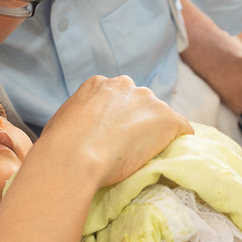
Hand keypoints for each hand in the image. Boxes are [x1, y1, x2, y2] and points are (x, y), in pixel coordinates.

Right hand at [43, 75, 193, 187]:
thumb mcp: (61, 122)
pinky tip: (172, 154)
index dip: (116, 119)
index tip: (112, 136)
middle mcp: (124, 86)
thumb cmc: (58, 146)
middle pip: (140, 103)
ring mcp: (147, 101)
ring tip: (144, 157)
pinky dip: (178, 140)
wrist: (75, 157)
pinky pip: (182, 128)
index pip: (117, 98)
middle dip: (136, 122)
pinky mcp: (166, 119)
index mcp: (98, 84)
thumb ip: (76, 119)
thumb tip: (76, 131)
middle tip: (127, 148)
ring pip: (159, 116)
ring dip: (155, 132)